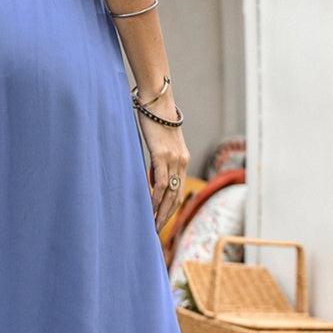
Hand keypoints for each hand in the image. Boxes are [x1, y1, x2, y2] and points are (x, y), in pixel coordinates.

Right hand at [137, 108, 190, 233]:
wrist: (157, 101)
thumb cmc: (155, 120)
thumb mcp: (159, 144)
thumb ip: (158, 162)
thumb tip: (152, 180)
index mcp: (182, 159)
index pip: (178, 190)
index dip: (171, 208)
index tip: (162, 221)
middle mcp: (181, 161)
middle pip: (176, 196)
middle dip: (167, 215)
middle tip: (157, 231)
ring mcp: (173, 159)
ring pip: (169, 193)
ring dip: (161, 211)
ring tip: (153, 225)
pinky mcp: (162, 155)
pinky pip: (160, 182)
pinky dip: (156, 198)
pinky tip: (150, 208)